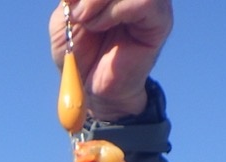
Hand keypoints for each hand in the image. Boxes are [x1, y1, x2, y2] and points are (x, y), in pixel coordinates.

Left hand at [50, 0, 173, 120]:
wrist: (91, 88)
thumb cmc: (80, 52)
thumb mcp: (66, 18)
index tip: (69, 1)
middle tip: (76, 11)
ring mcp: (152, 2)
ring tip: (86, 20)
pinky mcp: (160, 19)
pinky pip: (142, 1)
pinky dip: (114, 11)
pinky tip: (100, 25)